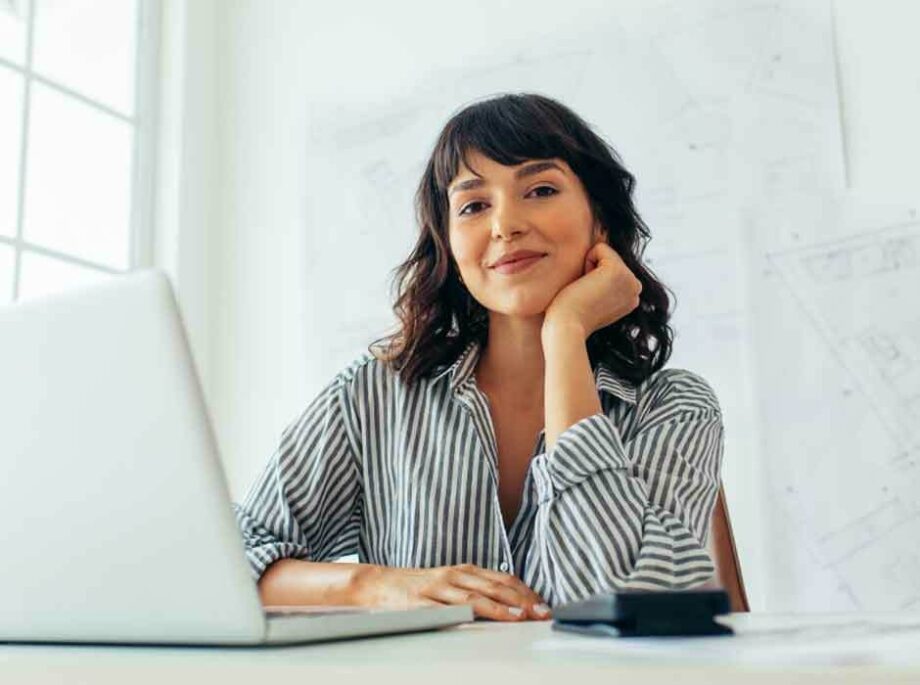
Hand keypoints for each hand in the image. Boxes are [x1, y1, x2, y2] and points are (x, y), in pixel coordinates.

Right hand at [350, 563, 551, 621]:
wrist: (378, 584)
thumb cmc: (418, 588)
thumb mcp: (451, 583)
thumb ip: (477, 590)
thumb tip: (511, 604)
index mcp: (465, 570)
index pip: (503, 579)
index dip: (525, 592)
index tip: (544, 606)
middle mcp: (455, 575)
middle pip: (494, 587)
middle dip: (521, 601)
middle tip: (541, 613)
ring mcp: (438, 588)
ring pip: (474, 597)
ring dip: (499, 607)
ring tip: (519, 617)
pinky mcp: (421, 603)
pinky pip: (445, 609)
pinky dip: (462, 614)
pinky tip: (476, 620)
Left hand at [543, 240, 641, 338]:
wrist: (566, 326)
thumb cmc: (571, 314)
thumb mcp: (593, 298)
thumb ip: (602, 284)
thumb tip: (595, 268)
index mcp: (632, 296)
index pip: (611, 267)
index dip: (593, 278)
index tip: (589, 299)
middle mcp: (635, 288)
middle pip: (609, 257)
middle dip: (592, 270)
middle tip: (586, 295)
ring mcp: (629, 279)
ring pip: (604, 252)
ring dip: (588, 267)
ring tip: (586, 291)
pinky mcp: (617, 270)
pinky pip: (599, 248)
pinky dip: (586, 262)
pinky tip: (585, 285)